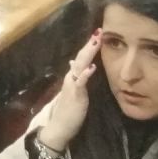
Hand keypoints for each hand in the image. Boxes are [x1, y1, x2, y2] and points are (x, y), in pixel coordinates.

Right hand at [32, 30, 100, 151]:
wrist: (59, 127)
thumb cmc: (68, 112)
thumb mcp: (73, 92)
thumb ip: (76, 78)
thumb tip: (75, 63)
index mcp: (72, 78)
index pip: (81, 59)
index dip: (89, 47)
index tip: (98, 35)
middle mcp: (71, 78)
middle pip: (81, 58)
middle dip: (90, 45)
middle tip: (99, 31)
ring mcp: (72, 86)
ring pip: (80, 66)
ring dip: (88, 54)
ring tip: (96, 42)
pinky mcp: (75, 96)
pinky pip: (80, 83)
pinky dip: (85, 74)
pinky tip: (92, 67)